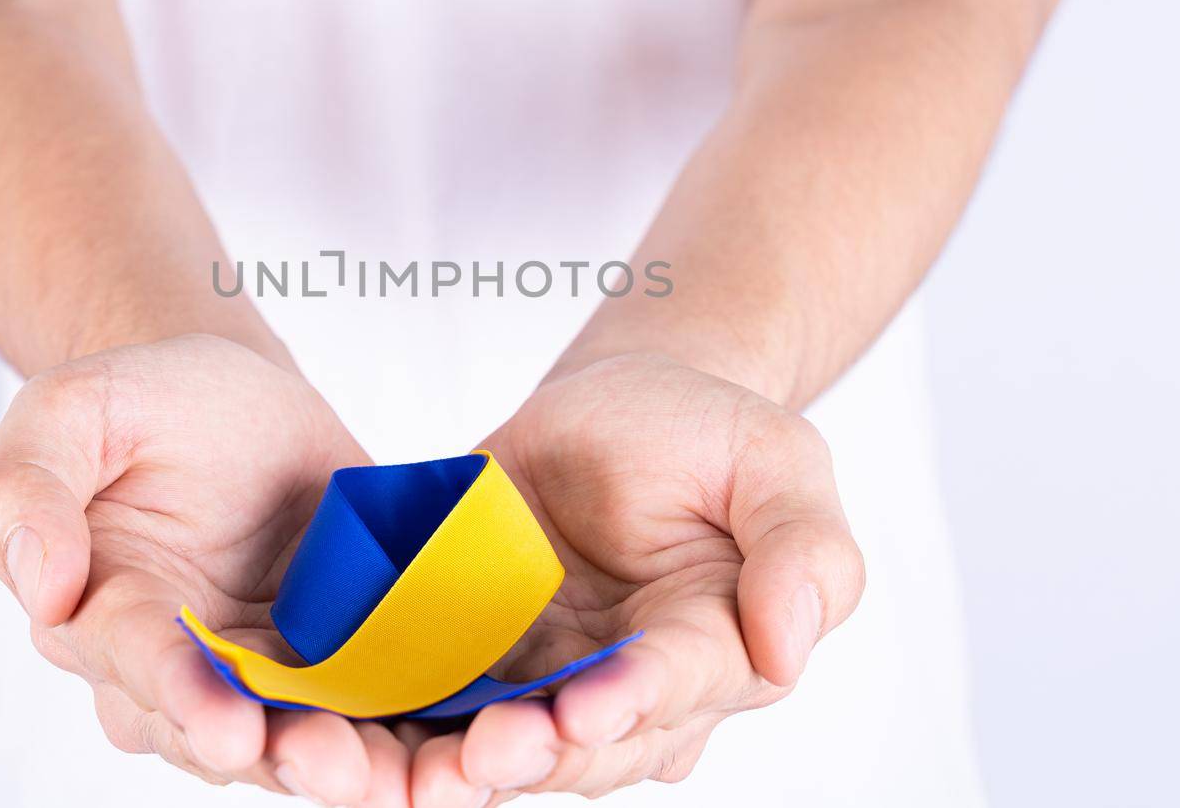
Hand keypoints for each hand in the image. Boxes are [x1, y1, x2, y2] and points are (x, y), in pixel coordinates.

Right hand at [0, 334, 411, 806]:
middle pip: (228, 730)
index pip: (140, 665)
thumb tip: (39, 589)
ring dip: (355, 768)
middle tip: (339, 772)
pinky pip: (374, 710)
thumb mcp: (70, 412)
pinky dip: (412, 736)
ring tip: (402, 784)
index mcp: (105, 616)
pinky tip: (456, 756)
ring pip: (303, 739)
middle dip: (284, 755)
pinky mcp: (339, 661)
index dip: (184, 697)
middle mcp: (181, 670)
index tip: (226, 725)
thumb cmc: (145, 404)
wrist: (237, 402)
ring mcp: (266, 675)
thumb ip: (25, 489)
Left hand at [406, 353, 864, 804]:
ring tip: (429, 779)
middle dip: (542, 751)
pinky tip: (375, 744)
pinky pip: (448, 702)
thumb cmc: (702, 431)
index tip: (591, 704)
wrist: (610, 408)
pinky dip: (414, 727)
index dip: (637, 697)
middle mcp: (635, 686)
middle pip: (593, 739)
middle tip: (488, 755)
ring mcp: (554, 678)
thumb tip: (790, 647)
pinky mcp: (484, 658)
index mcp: (718, 646)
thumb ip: (803, 546)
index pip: (680, 682)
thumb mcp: (774, 458)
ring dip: (473, 766)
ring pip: (518, 742)